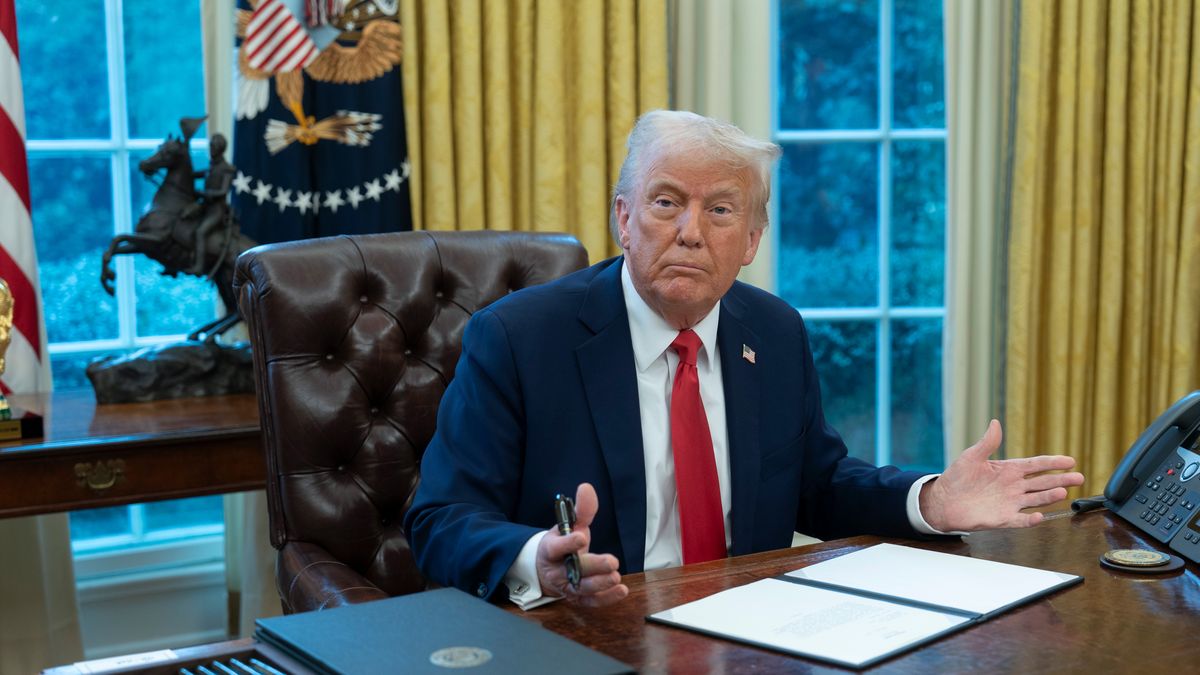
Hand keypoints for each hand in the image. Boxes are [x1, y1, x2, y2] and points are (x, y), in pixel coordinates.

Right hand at [535, 483, 628, 606]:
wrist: (549, 569)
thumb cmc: (562, 544)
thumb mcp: (569, 525)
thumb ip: (580, 509)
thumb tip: (587, 487)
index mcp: (551, 549)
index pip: (556, 548)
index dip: (568, 543)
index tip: (581, 537)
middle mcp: (557, 570)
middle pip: (573, 571)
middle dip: (593, 566)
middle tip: (612, 562)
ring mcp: (566, 587)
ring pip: (582, 589)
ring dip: (600, 584)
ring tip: (616, 576)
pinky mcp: (577, 598)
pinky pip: (591, 602)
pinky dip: (606, 598)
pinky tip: (621, 590)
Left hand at [920, 419, 1084, 530]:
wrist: (943, 501)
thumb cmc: (957, 478)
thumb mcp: (971, 456)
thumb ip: (987, 443)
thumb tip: (995, 423)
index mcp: (1008, 470)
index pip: (1036, 465)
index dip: (1052, 462)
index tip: (1070, 460)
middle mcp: (1013, 486)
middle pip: (1042, 482)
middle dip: (1060, 479)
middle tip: (1079, 477)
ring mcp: (1010, 503)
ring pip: (1035, 500)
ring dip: (1049, 497)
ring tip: (1063, 492)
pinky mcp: (1002, 518)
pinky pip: (1020, 520)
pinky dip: (1029, 520)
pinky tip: (1040, 517)